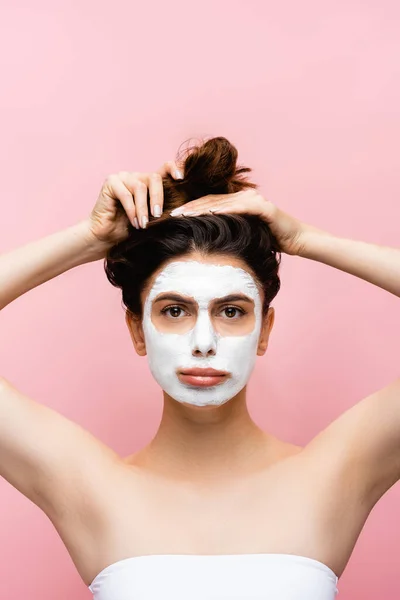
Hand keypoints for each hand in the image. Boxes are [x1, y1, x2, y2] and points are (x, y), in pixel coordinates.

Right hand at [87, 161, 183, 247]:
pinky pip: (126, 194)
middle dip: (158, 198)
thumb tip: (182, 207)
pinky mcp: (111, 183)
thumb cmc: (130, 229)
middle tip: (158, 216)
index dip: (174, 169)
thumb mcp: (152, 218)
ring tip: (143, 224)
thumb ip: (162, 208)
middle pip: (154, 178)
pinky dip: (132, 210)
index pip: (164, 168)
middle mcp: (136, 176)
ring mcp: (123, 177)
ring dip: (143, 209)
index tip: (181, 178)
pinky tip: (134, 222)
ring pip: (140, 187)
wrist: (107, 237)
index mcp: (148, 182)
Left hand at [170, 189, 310, 255]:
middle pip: (212, 201)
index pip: (210, 203)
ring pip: (222, 203)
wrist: (296, 240)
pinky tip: (208, 214)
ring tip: (184, 214)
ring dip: (201, 209)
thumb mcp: (245, 234)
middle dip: (191, 207)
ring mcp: (254, 200)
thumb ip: (230, 231)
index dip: (192, 208)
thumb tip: (208, 241)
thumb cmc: (271, 240)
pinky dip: (223, 211)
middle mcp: (245, 197)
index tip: (174, 216)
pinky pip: (238, 208)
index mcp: (239, 202)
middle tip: (172, 214)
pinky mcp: (263, 207)